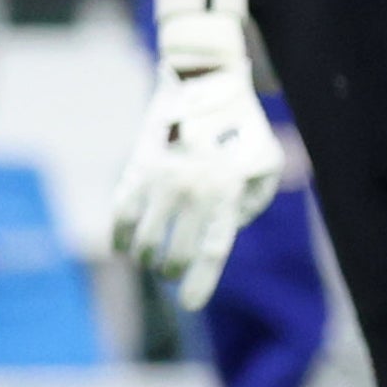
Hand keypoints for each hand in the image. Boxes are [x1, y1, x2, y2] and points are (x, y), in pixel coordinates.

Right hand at [107, 51, 282, 308]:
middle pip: (174, 254)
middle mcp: (194, 190)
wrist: (206, 81)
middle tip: (173, 274)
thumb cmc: (243, 128)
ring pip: (143, 241)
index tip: (191, 304)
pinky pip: (120, 214)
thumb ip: (252, 204)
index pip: (210, 251)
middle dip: (172, 272)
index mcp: (227, 192)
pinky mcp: (138, 167)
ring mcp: (162, 179)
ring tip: (151, 257)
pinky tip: (123, 246)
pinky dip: (119, 236)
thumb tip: (226, 230)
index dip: (200, 283)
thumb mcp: (266, 165)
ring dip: (145, 256)